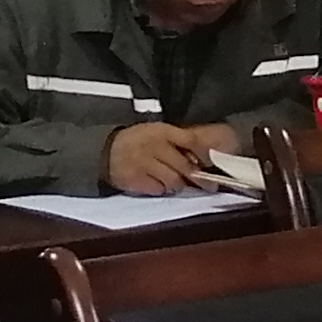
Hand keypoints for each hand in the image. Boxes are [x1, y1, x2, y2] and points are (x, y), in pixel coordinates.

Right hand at [100, 121, 222, 194]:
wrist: (106, 150)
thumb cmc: (138, 142)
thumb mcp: (158, 132)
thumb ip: (179, 142)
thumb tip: (205, 158)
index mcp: (163, 131)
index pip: (191, 140)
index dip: (206, 153)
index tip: (215, 163)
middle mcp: (155, 146)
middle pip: (186, 166)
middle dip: (199, 178)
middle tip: (209, 185)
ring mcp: (145, 163)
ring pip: (174, 181)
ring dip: (179, 184)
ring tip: (175, 182)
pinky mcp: (136, 180)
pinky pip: (159, 190)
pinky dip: (162, 189)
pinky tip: (157, 184)